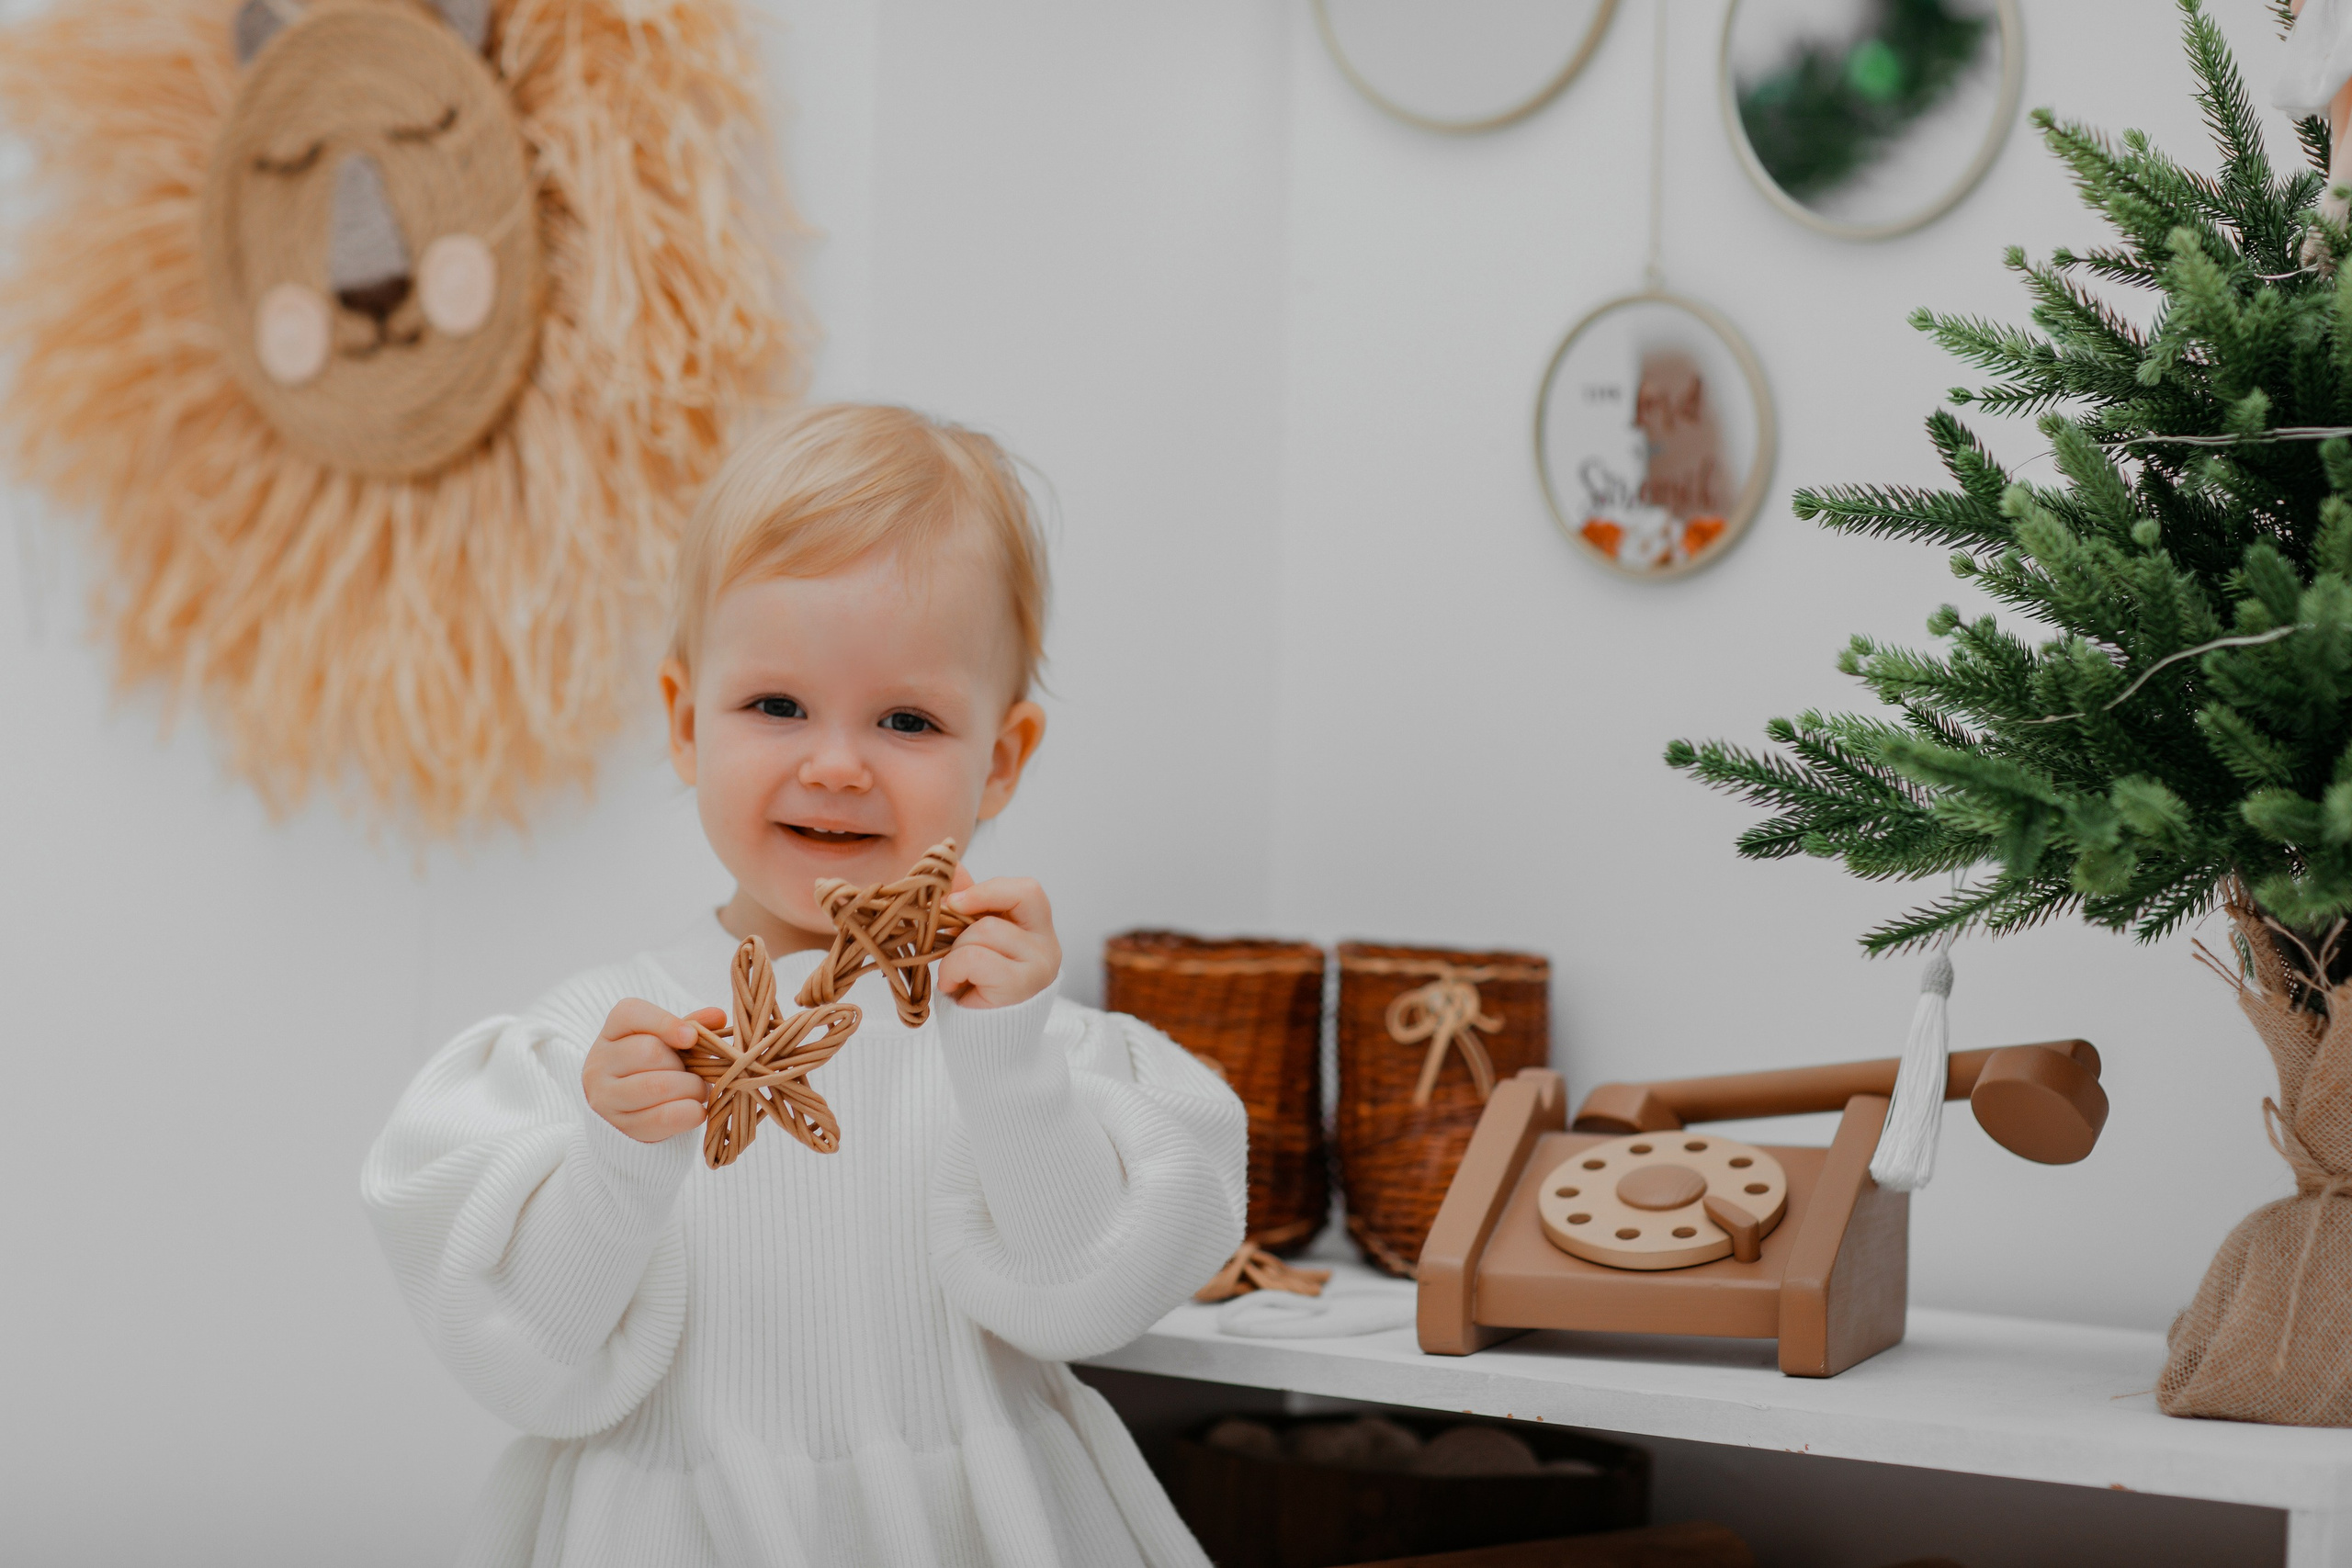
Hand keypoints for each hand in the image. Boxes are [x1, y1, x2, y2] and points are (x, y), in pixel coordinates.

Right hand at [583, 998, 723, 1142]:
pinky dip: (689, 1112)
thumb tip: (718, 1016)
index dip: (666, 1022)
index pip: (631, 1014)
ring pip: (656, 1085)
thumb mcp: (670, 1043)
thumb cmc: (655, 1069)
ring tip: (698, 1091)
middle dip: (684, 1064)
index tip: (691, 1038)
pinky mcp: (619, 1126)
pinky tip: (696, 1110)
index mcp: (612, 1031)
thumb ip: (691, 1027)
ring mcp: (605, 1096)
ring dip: (690, 1088)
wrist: (628, 1114)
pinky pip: (662, 1117)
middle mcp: (600, 1062)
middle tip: (697, 1074)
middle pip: (650, 1051)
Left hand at [940, 869, 1059, 1009]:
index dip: (989, 889)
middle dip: (974, 907)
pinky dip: (953, 969)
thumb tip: (953, 866)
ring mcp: (1039, 966)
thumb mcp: (970, 939)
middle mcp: (1048, 946)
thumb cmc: (976, 989)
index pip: (1028, 890)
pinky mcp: (1021, 986)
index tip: (954, 901)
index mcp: (1038, 931)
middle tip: (948, 925)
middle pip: (1021, 896)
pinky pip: (975, 957)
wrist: (982, 1044)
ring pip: (985, 929)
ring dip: (955, 950)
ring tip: (955, 972)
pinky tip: (953, 986)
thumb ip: (968, 904)